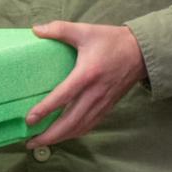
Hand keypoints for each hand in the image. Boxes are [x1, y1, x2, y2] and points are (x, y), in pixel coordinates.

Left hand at [24, 21, 146, 147]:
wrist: (141, 52)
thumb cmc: (112, 41)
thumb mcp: (85, 31)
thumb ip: (59, 29)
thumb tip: (35, 30)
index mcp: (87, 74)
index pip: (63, 96)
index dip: (45, 110)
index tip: (29, 120)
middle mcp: (95, 93)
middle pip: (71, 122)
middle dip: (50, 135)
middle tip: (30, 143)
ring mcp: (102, 103)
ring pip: (80, 127)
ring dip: (60, 138)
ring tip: (41, 143)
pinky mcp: (107, 107)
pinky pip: (89, 125)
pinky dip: (74, 133)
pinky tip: (62, 136)